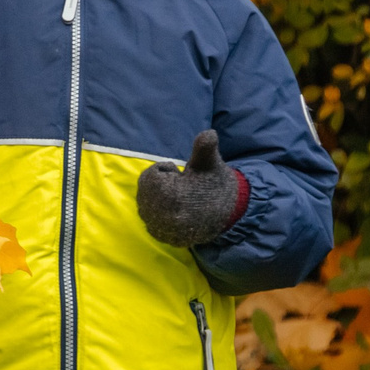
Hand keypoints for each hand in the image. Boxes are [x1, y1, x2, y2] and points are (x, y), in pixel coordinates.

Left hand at [134, 130, 248, 247]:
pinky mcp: (160, 236)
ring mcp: (160, 228)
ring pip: (145, 203)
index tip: (181, 175)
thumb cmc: (213, 183)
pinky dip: (157, 210)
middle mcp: (163, 217)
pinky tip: (174, 210)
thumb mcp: (210, 163)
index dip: (166, 171)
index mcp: (173, 198)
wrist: (224, 212)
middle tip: (181, 187)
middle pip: (145, 189)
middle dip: (160, 184)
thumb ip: (205, 148)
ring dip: (157, 196)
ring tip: (179, 198)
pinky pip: (147, 217)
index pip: (151, 176)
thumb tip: (209, 133)